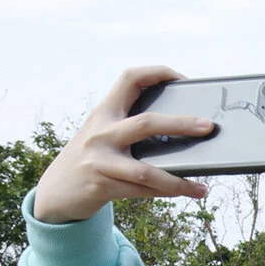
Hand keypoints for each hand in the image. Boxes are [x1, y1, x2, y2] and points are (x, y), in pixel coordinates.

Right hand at [30, 66, 217, 222]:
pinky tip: (189, 192)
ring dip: (177, 179)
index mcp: (104, 112)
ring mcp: (100, 161)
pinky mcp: (102, 186)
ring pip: (146, 170)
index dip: (157, 73)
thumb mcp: (102, 133)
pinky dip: (167, 192)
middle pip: (146, 123)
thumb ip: (129, 125)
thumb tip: (182, 130)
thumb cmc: (90, 158)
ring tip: (203, 186)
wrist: (56, 192)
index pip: (130, 78)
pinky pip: (142, 191)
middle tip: (208, 126)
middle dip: (180, 124)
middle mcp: (100, 133)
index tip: (181, 79)